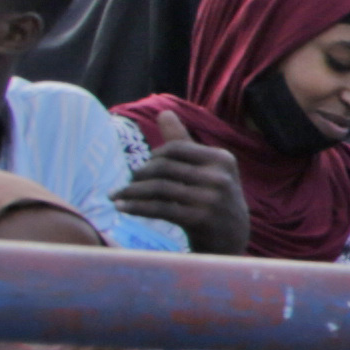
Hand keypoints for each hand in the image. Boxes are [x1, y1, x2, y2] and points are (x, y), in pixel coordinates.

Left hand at [115, 137, 251, 249]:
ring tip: (116, 196)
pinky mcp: (200, 219)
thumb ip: (183, 142)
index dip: (153, 157)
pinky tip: (121, 208)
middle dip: (139, 175)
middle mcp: (219, 177)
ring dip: (131, 192)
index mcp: (222, 159)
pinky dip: (136, 207)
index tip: (143, 168)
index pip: (175, 148)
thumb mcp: (205, 169)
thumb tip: (164, 113)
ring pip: (159, 188)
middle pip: (164, 168)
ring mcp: (211, 199)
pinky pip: (159, 208)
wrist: (233, 237)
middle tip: (127, 184)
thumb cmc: (213, 197)